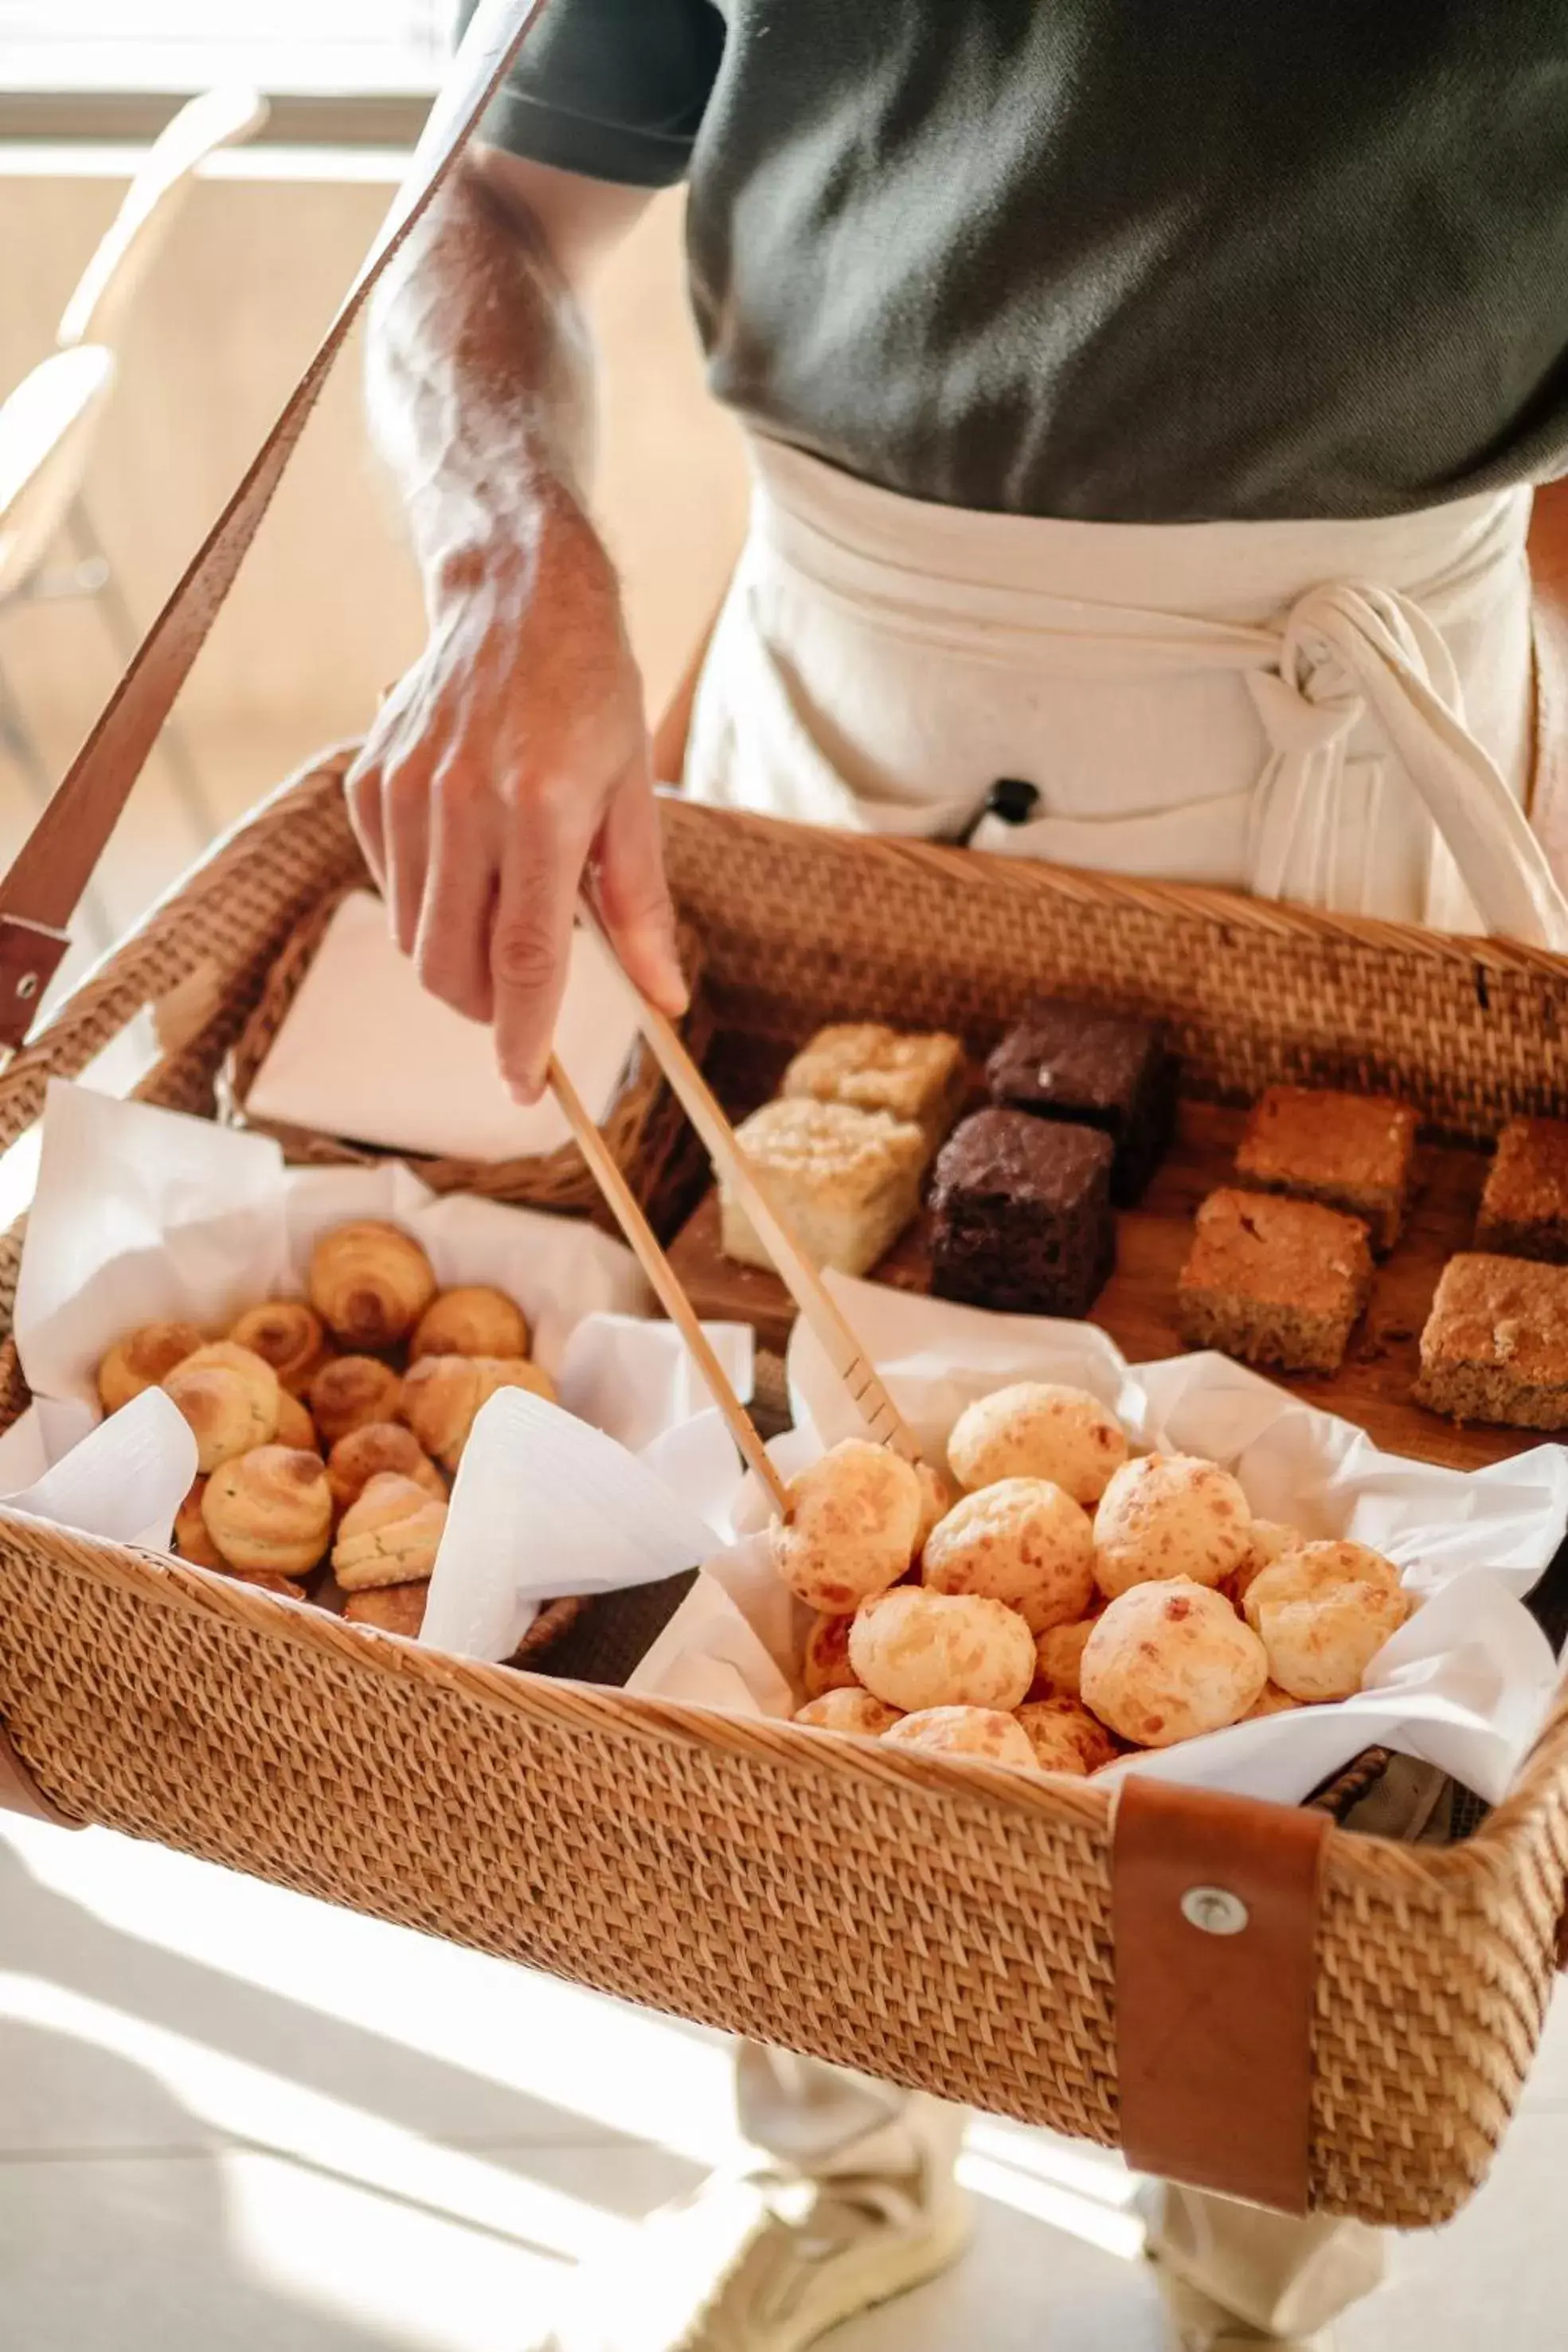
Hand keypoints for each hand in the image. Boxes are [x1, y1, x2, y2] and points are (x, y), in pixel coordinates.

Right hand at [346, 493, 686, 1100]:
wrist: (512, 594)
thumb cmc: (589, 694)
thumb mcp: (634, 793)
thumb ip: (641, 906)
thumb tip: (664, 1001)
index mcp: (541, 808)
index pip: (525, 957)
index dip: (523, 1036)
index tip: (528, 1088)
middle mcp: (462, 801)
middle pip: (453, 965)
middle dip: (486, 1011)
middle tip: (523, 1008)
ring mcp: (404, 790)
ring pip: (414, 935)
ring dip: (455, 957)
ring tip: (502, 910)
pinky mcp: (367, 780)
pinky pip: (387, 884)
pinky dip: (425, 901)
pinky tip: (463, 858)